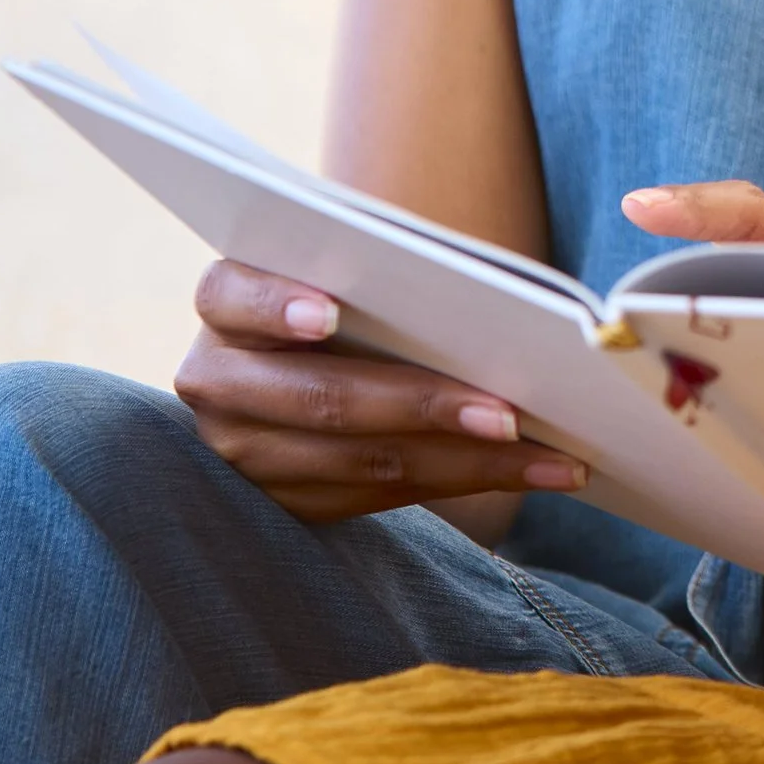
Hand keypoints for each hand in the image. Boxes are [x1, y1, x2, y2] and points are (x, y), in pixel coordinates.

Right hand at [174, 259, 588, 524]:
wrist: (325, 345)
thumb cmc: (359, 281)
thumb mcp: (355, 262)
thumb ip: (386, 267)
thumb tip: (486, 291)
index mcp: (226, 301)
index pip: (233, 295)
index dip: (275, 304)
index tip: (329, 313)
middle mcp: (217, 380)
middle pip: (321, 397)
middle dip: (423, 406)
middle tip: (509, 413)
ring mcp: (241, 451)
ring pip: (359, 461)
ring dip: (466, 461)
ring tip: (546, 454)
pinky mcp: (282, 501)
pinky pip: (379, 496)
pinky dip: (464, 482)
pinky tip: (534, 471)